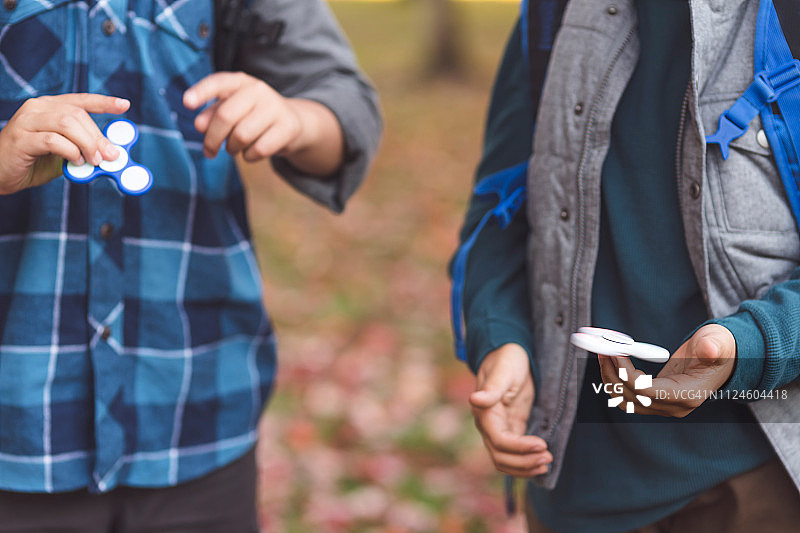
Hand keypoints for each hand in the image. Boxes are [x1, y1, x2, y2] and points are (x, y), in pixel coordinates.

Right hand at [0, 94, 128, 193]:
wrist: (0, 173)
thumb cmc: (33, 161)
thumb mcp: (66, 153)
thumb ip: (84, 149)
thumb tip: (112, 153)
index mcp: (50, 107)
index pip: (80, 100)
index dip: (104, 102)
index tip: (125, 105)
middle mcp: (37, 107)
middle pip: (77, 114)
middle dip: (98, 136)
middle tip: (110, 156)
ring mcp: (27, 120)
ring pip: (67, 124)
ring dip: (87, 144)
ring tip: (92, 161)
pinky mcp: (21, 138)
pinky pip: (53, 140)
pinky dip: (70, 152)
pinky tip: (74, 161)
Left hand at [183, 72, 343, 175]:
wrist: (292, 122)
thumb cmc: (253, 116)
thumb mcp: (232, 110)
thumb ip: (212, 114)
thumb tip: (199, 125)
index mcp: (241, 82)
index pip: (219, 82)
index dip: (202, 92)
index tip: (186, 103)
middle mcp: (259, 90)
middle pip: (226, 116)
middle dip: (212, 139)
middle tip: (208, 151)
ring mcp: (276, 107)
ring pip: (242, 136)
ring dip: (232, 148)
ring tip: (234, 148)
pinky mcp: (288, 127)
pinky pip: (259, 149)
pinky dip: (249, 157)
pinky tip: (250, 153)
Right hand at [470, 343, 551, 476]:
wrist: (507, 354)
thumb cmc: (506, 360)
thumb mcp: (503, 371)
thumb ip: (491, 388)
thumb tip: (474, 400)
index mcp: (485, 413)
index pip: (499, 441)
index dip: (519, 447)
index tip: (542, 445)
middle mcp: (487, 426)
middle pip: (500, 457)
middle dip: (524, 462)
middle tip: (548, 457)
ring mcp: (497, 430)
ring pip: (504, 461)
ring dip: (524, 467)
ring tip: (547, 463)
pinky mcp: (509, 429)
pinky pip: (513, 454)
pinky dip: (525, 462)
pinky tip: (540, 463)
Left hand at [598, 324, 736, 416]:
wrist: (722, 360)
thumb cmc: (720, 349)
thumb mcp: (718, 343)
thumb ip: (714, 347)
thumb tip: (709, 350)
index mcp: (688, 394)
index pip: (648, 393)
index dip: (627, 375)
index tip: (616, 353)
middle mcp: (674, 406)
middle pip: (632, 397)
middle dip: (613, 373)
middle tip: (603, 348)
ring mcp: (663, 405)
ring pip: (626, 399)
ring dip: (610, 377)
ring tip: (604, 351)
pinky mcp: (654, 399)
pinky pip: (628, 396)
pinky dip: (615, 379)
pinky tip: (612, 361)